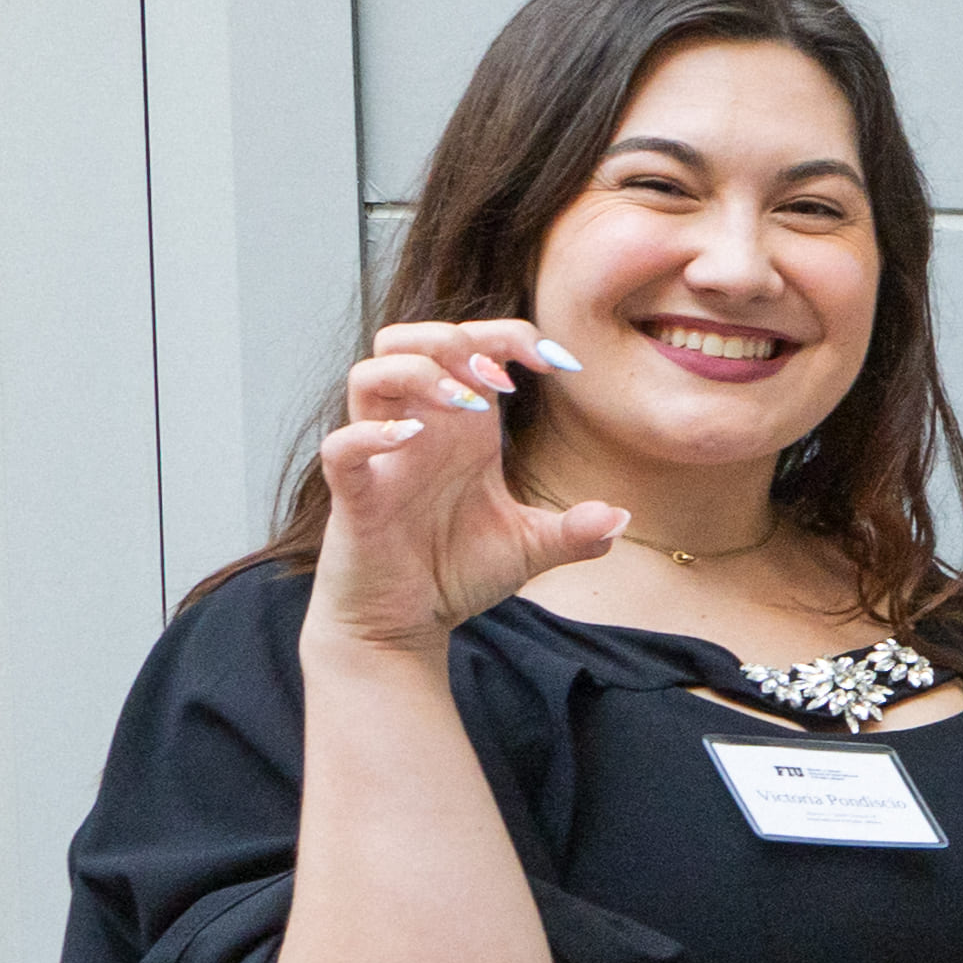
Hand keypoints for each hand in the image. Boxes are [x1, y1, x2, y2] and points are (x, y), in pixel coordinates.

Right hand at [301, 319, 621, 648]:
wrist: (403, 626)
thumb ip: (575, 532)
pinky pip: (340, 448)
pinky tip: (408, 439)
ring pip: (368, 374)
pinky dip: (369, 434)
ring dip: (420, 373)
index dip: (513, 336)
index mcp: (461, 429)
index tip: (560, 363)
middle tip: (504, 378)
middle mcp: (418, 430)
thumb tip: (621, 518)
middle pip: (409, 340)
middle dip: (458, 339)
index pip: (471, 346)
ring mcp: (381, 459)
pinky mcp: (354, 496)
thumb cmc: (453, 572)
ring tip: (466, 403)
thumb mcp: (528, 548)